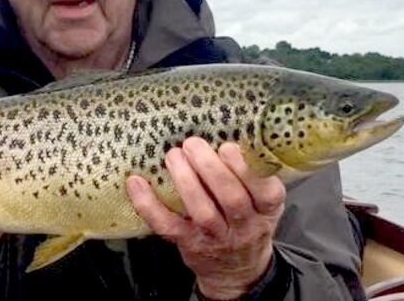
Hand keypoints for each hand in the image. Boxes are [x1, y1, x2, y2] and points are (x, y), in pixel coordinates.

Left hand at [126, 137, 284, 299]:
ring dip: (186, 181)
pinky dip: (149, 204)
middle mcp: (244, 226)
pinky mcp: (189, 245)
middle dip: (210, 168)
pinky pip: (167, 225)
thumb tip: (226, 131)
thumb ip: (252, 176)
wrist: (237, 272)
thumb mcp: (262, 203)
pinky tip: (136, 182)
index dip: (246, 168)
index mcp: (267, 211)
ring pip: (202, 211)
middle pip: (231, 198)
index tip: (227, 146)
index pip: (266, 191)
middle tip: (192, 144)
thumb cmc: (247, 223)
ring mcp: (216, 238)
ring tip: (173, 155)